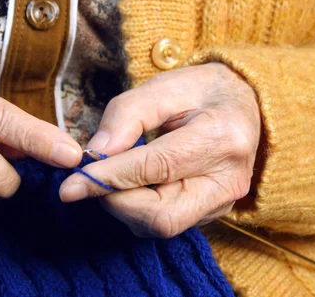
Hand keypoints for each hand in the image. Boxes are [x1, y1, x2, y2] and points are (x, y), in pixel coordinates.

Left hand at [59, 63, 259, 237]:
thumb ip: (126, 116)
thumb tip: (93, 153)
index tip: (70, 185)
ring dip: (123, 206)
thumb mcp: (162, 87)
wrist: (244, 105)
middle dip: (115, 201)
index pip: (155, 168)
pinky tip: (132, 184)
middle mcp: (227, 181)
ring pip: (160, 226)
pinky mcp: (212, 213)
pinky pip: (166, 223)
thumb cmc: (201, 92)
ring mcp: (223, 203)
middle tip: (92, 178)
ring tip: (114, 175)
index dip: (107, 179)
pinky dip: (137, 209)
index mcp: (221, 138)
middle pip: (161, 216)